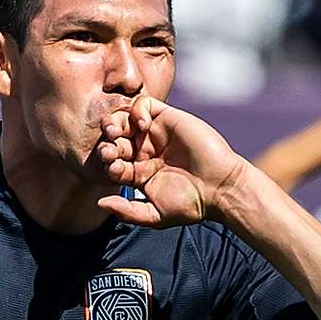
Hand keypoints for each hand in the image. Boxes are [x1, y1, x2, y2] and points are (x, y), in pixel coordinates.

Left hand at [94, 96, 256, 227]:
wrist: (220, 188)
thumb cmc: (192, 204)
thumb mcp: (155, 215)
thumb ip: (127, 211)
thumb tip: (100, 203)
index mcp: (140, 172)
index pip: (114, 162)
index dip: (108, 163)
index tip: (114, 169)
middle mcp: (146, 151)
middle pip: (115, 139)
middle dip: (107, 143)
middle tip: (109, 149)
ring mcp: (156, 134)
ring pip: (124, 119)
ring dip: (115, 123)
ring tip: (117, 133)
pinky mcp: (169, 118)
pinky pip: (144, 104)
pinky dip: (137, 111)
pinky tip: (143, 126)